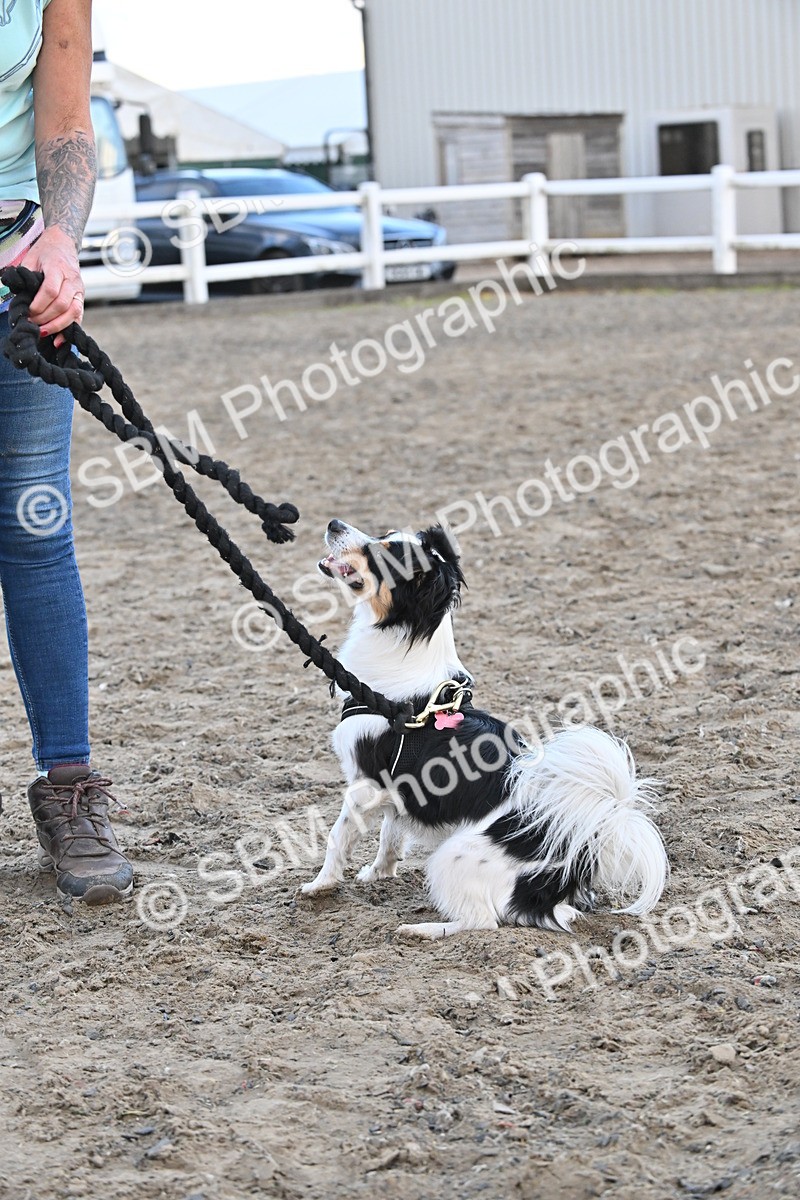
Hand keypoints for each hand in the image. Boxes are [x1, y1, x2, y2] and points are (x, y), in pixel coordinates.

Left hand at [19, 226, 84, 345]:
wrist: (63, 245)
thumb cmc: (44, 253)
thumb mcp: (31, 259)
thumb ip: (26, 277)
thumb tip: (19, 300)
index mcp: (57, 268)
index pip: (50, 290)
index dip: (38, 305)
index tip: (28, 312)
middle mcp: (72, 280)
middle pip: (62, 304)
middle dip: (45, 318)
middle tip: (31, 324)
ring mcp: (79, 290)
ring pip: (73, 312)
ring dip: (57, 326)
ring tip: (42, 333)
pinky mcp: (81, 299)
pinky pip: (79, 318)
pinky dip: (69, 331)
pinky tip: (58, 341)